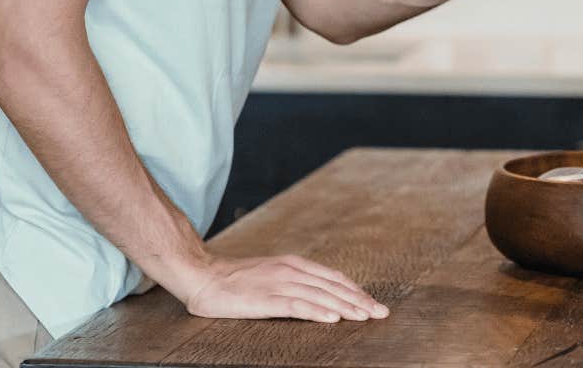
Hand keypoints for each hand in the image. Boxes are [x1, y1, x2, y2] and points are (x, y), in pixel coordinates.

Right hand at [180, 252, 387, 324]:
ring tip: (365, 317)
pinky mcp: (265, 299)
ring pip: (320, 296)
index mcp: (294, 264)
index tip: (372, 303)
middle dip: (359, 300)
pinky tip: (332, 319)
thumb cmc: (235, 279)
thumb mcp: (271, 274)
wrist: (202, 276)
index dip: (355, 290)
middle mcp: (290, 271)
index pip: (333, 277)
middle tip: (380, 313)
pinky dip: (317, 312)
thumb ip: (294, 281)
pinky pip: (296, 305)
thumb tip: (318, 295)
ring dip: (345, 307)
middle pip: (332, 287)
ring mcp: (278, 283)